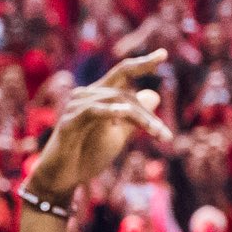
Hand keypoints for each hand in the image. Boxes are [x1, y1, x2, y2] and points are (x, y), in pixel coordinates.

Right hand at [27, 51, 172, 201]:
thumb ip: (135, 116)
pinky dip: (110, 111)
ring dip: (139, 118)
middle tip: (166, 136)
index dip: (142, 63)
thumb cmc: (88, 154)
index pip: (122, 72)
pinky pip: (92, 111)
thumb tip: (155, 94)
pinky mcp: (69, 123)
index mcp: (99, 95)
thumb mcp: (119, 135)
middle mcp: (86, 95)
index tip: (163, 54)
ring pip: (115, 102)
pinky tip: (125, 113)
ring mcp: (75, 107)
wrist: (64, 177)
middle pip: (124, 92)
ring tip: (157, 134)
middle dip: (147, 114)